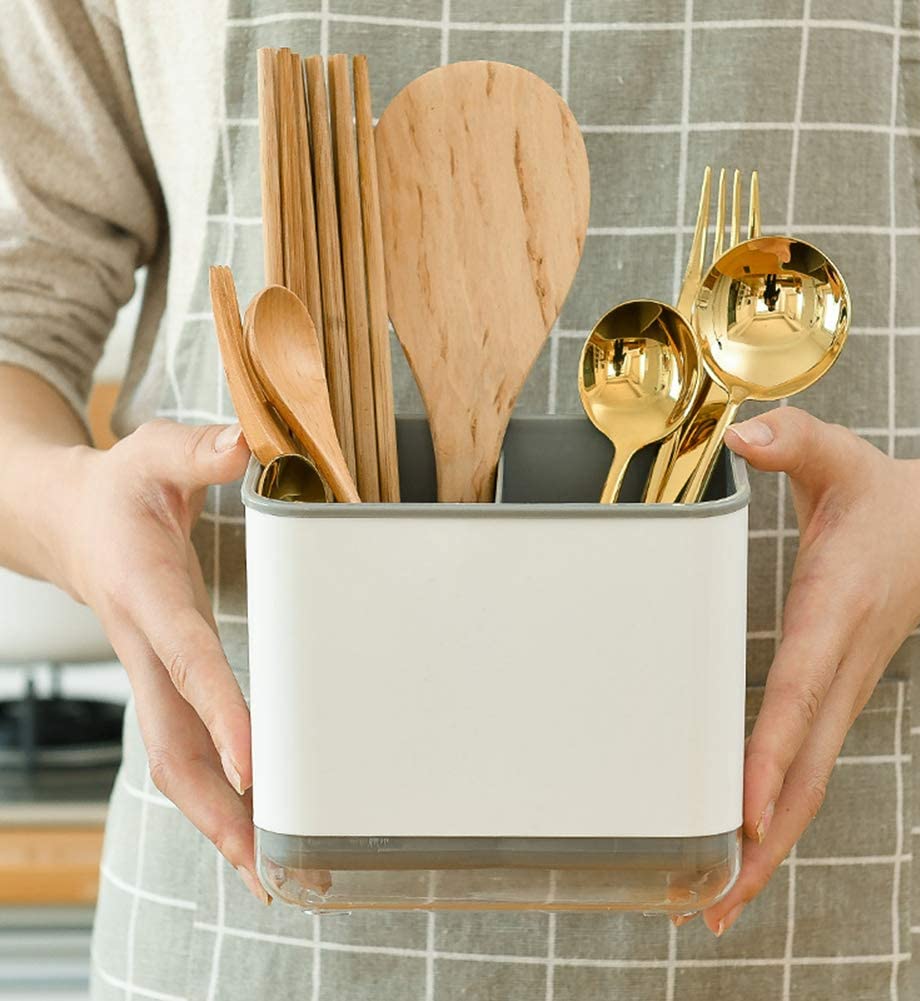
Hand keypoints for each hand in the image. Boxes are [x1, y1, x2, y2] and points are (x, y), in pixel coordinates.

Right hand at [49, 420, 266, 902]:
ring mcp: (153, 676)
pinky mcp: (165, 683)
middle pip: (175, 747)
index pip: (189, 662)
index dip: (220, 712)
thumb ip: (195, 452)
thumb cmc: (118, 493)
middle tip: (276, 865)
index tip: (257, 764)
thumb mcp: (151, 454)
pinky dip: (221, 794)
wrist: (67, 522)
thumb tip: (244, 445)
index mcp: (148, 597)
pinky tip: (257, 824)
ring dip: (223, 819)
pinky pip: (189, 750)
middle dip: (221, 808)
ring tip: (280, 872)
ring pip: (178, 764)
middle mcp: (147, 650)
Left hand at [698, 407, 919, 935]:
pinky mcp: (836, 698)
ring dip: (766, 842)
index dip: (770, 750)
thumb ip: (793, 443)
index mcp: (835, 615)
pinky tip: (744, 842)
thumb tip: (747, 437)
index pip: (799, 692)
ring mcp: (843, 692)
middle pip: (803, 769)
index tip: (740, 809)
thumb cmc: (884, 504)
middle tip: (710, 898)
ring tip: (716, 897)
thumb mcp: (838, 460)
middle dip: (762, 838)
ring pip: (807, 781)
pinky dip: (775, 810)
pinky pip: (805, 766)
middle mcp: (841, 669)